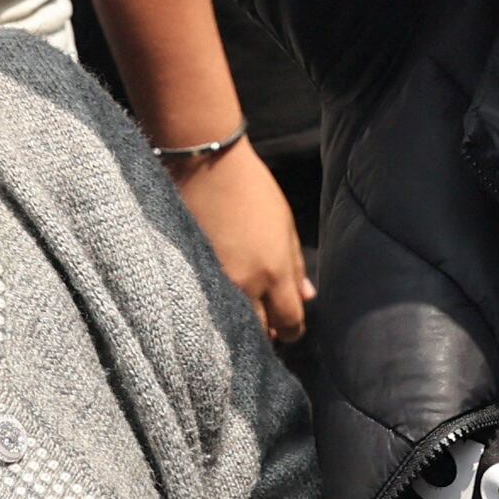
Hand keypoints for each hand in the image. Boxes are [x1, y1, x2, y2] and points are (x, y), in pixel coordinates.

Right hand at [176, 141, 308, 343]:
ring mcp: (215, 282)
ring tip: (244, 315)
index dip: (292, 330)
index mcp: (274, 271)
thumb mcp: (285, 224)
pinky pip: (208, 307)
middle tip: (267, 325)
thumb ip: (296, 264)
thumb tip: (307, 296)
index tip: (289, 326)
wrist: (205, 166)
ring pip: (232, 324)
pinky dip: (218, 310)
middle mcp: (245, 284)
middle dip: (267, 333)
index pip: (290, 322)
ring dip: (241, 325)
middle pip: (260, 332)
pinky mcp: (191, 275)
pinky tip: (220, 303)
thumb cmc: (252, 189)